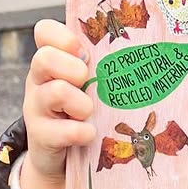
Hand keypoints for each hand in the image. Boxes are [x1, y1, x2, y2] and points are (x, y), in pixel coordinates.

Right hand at [20, 20, 96, 188]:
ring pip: (54, 92)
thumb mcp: (89, 84)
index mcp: (52, 60)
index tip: (83, 52)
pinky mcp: (40, 136)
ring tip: (89, 111)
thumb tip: (151, 54)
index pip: (44, 31)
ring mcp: (36, 108)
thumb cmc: (82, 111)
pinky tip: (89, 133)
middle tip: (87, 82)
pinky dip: (80, 132)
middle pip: (44, 58)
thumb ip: (103, 67)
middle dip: (72, 68)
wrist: (60, 157)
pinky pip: (60, 131)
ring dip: (80, 102)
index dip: (62, 36)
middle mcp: (39, 80)